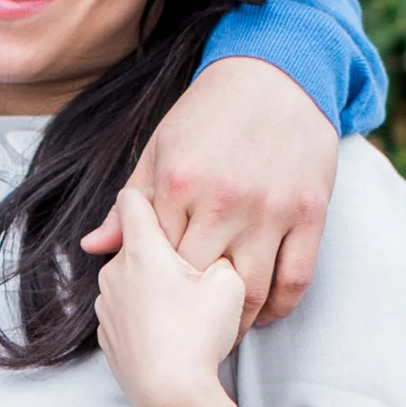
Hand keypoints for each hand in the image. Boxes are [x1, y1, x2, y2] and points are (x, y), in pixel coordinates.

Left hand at [83, 55, 339, 328]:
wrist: (277, 72)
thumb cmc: (209, 113)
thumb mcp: (160, 150)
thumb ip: (132, 206)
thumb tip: (94, 248)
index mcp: (179, 184)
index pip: (160, 261)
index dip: (158, 291)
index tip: (158, 311)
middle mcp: (224, 200)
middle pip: (201, 284)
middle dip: (193, 315)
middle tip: (189, 334)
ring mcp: (271, 208)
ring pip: (252, 292)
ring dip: (239, 321)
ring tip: (226, 329)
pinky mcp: (311, 212)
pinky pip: (296, 279)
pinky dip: (281, 308)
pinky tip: (266, 312)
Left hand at [94, 190, 256, 406]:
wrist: (171, 397)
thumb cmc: (200, 335)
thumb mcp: (230, 283)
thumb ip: (218, 253)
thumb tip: (211, 248)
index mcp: (142, 248)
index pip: (134, 197)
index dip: (153, 192)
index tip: (173, 199)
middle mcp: (115, 271)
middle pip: (137, 241)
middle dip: (164, 247)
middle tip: (197, 267)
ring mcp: (107, 304)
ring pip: (131, 276)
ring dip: (155, 281)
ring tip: (188, 305)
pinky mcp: (108, 333)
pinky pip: (127, 309)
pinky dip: (147, 311)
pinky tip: (173, 328)